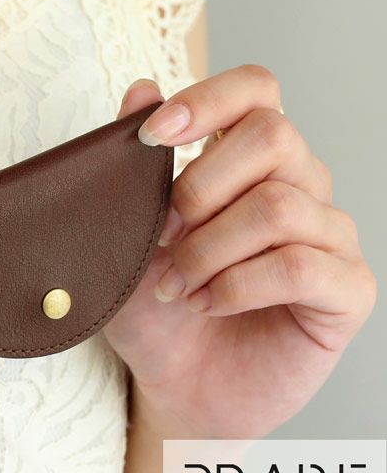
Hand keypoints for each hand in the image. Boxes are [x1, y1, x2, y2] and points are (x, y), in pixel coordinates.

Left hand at [103, 67, 376, 438]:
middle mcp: (297, 188)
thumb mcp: (126, 239)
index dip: (208, 100)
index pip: (256, 91)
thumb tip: (140, 87)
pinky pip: (300, 265)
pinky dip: (238, 285)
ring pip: (278, 205)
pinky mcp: (346, 290)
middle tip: (160, 239)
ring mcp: (327, 237)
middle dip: (200, 188)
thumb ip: (134, 168)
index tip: (153, 137)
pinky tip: (208, 304)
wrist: (177, 385)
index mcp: (247, 164)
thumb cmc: (154, 311)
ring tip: (174, 287)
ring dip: (208, 250)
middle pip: (273, 134)